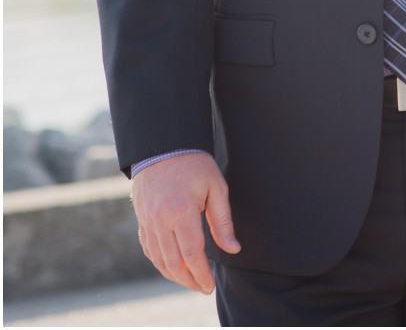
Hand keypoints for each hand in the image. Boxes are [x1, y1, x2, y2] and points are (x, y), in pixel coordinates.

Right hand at [131, 152, 240, 292]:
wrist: (162, 147)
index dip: (201, 274)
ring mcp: (147, 222)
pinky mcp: (142, 220)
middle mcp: (160, 221)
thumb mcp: (217, 188)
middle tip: (203, 288)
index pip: (191, 254)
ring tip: (191, 282)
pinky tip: (172, 268)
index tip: (209, 286)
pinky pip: (149, 249)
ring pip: (158, 259)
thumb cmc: (194, 165)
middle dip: (189, 280)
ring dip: (174, 275)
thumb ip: (223, 221)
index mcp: (181, 212)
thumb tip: (233, 248)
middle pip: (173, 263)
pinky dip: (160, 263)